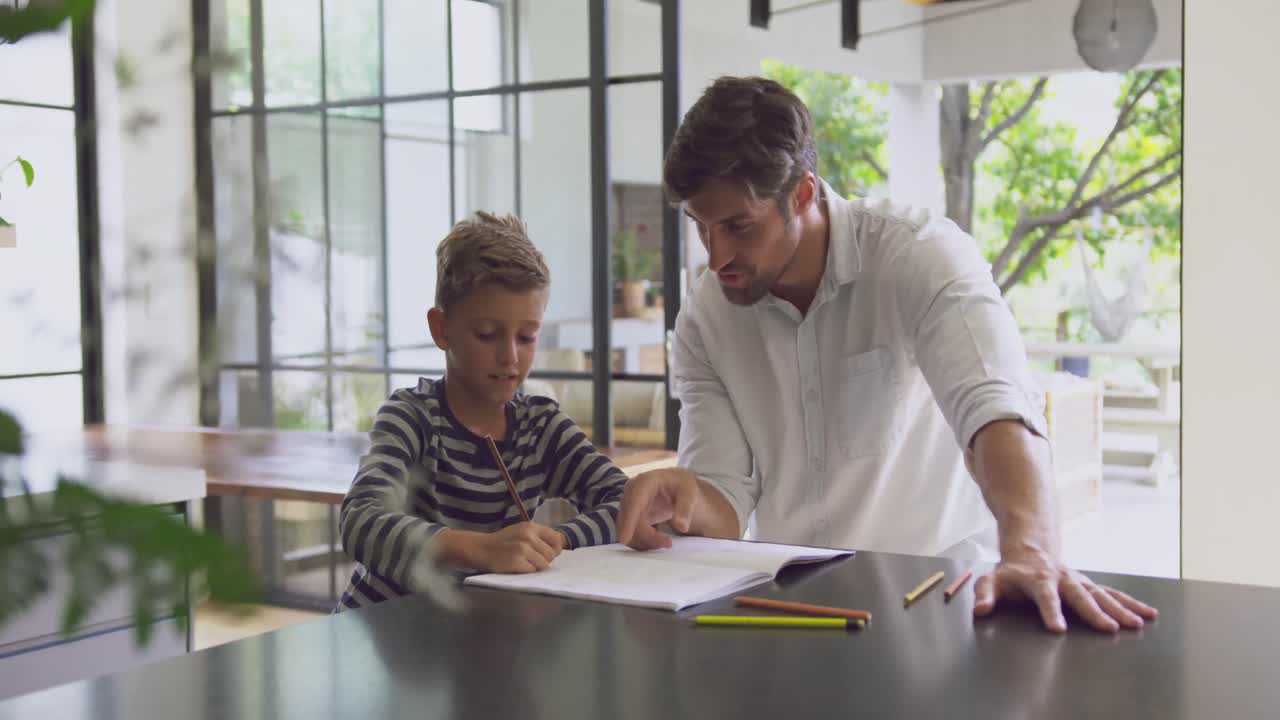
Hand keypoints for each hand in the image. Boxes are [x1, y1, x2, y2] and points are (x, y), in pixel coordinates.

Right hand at [472, 522, 565, 573]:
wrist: (481, 548)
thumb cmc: (503, 541)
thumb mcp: (521, 530)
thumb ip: (538, 536)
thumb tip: (558, 549)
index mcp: (531, 527)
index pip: (556, 539)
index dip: (556, 549)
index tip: (550, 554)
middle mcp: (528, 536)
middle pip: (551, 554)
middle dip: (545, 559)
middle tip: (532, 559)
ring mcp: (522, 549)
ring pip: (544, 564)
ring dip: (536, 566)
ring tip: (524, 562)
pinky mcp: (516, 561)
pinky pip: (532, 570)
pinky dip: (527, 571)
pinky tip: (517, 566)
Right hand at [617, 469, 699, 549]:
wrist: (676, 484)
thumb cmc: (682, 486)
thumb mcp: (690, 493)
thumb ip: (686, 509)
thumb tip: (681, 527)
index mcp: (646, 481)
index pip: (634, 502)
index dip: (628, 521)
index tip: (625, 539)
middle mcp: (632, 490)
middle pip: (628, 518)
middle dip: (646, 536)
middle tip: (667, 543)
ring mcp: (628, 502)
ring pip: (627, 528)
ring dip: (645, 540)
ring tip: (667, 542)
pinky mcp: (629, 513)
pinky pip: (630, 530)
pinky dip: (643, 539)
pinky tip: (658, 539)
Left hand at [973, 550, 1158, 632]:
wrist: (1029, 550)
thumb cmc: (1009, 573)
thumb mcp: (991, 580)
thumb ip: (985, 594)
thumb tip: (980, 611)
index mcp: (1038, 579)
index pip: (1045, 596)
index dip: (1050, 612)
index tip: (1058, 629)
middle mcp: (1063, 579)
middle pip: (1080, 596)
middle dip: (1095, 612)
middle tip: (1110, 629)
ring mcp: (1079, 581)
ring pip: (1102, 594)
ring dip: (1120, 608)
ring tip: (1137, 624)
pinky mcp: (1090, 584)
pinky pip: (1113, 593)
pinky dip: (1131, 603)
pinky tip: (1148, 614)